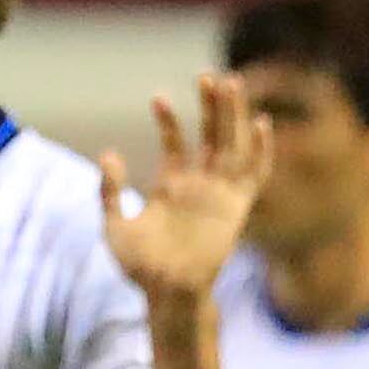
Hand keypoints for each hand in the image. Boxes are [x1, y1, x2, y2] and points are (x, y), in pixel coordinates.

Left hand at [97, 71, 271, 304]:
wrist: (167, 293)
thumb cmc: (140, 267)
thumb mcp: (114, 226)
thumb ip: (110, 191)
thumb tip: (108, 153)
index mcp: (171, 187)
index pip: (176, 144)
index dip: (169, 120)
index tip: (158, 98)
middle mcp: (198, 185)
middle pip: (210, 136)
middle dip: (210, 106)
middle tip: (207, 75)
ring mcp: (219, 194)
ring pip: (232, 146)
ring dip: (233, 116)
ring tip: (230, 83)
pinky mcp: (236, 207)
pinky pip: (254, 176)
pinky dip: (260, 152)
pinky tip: (260, 125)